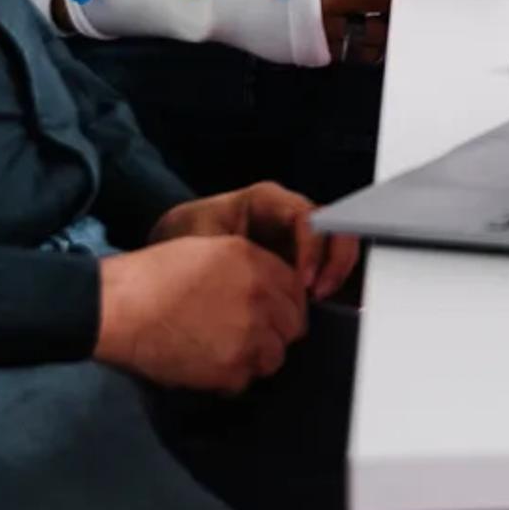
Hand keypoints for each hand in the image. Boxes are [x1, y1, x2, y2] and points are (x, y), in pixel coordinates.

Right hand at [93, 235, 307, 393]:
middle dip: (276, 332)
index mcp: (255, 264)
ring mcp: (249, 337)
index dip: (286, 304)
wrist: (121, 309)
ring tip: (228, 352)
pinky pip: (245, 380)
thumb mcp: (210, 250)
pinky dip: (231, 378)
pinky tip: (208, 366)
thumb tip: (267, 291)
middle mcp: (261, 299)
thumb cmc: (155, 274)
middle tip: (249, 335)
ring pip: (274, 357)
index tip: (273, 313)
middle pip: (292, 327)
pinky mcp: (231, 370)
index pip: (296, 291)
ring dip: (257, 357)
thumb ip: (248, 267)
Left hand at [149, 182, 358, 301]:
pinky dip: (325, 287)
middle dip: (335, 261)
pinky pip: (324, 268)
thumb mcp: (200, 241)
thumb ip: (226, 256)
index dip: (312, 247)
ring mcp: (295, 238)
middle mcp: (287, 215)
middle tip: (319, 293)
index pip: (306, 215)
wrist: (172, 247)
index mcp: (266, 201)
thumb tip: (251, 280)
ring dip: (335, 276)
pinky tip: (309, 308)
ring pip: (336, 247)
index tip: (304, 280)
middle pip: (334, 226)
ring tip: (315, 304)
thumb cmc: (185, 236)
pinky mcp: (296, 260)